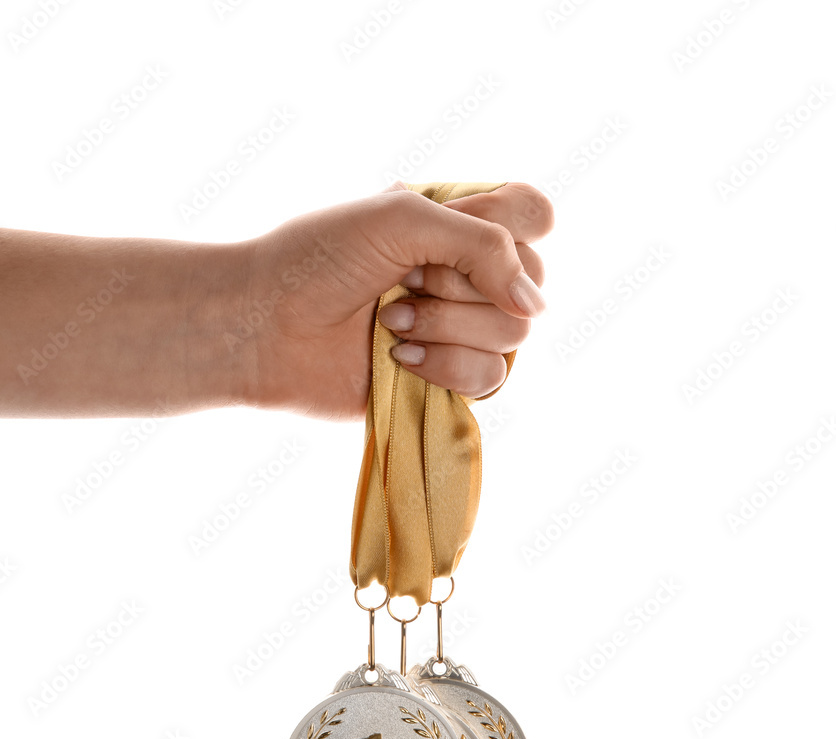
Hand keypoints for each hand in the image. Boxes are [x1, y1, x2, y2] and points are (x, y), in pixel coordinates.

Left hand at [235, 181, 553, 420]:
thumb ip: (486, 245)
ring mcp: (461, 331)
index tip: (450, 233)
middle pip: (530, 281)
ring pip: (513, 334)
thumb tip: (535, 308)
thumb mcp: (405, 219)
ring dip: (445, 326)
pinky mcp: (448, 380)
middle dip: (461, 283)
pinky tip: (397, 358)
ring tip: (390, 322)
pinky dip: (442, 365)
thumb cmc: (320, 259)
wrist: (265, 327)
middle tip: (403, 280)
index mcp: (458, 223)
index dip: (509, 230)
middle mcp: (468, 276)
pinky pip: (490, 378)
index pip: (533, 216)